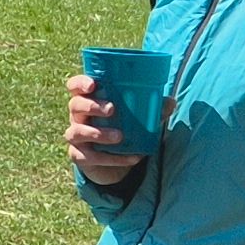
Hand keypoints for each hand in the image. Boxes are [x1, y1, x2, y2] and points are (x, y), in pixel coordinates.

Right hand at [65, 71, 140, 185]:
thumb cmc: (121, 127)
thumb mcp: (136, 117)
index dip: (80, 83)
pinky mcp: (80, 156)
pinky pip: (91, 157)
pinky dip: (112, 158)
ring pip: (77, 132)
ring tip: (119, 136)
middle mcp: (78, 116)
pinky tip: (131, 158)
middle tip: (112, 109)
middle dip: (92, 106)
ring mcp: (76, 136)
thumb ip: (151, 109)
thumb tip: (170, 101)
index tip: (93, 84)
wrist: (113, 160)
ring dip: (98, 133)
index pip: (74, 86)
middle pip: (75, 105)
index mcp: (88, 100)